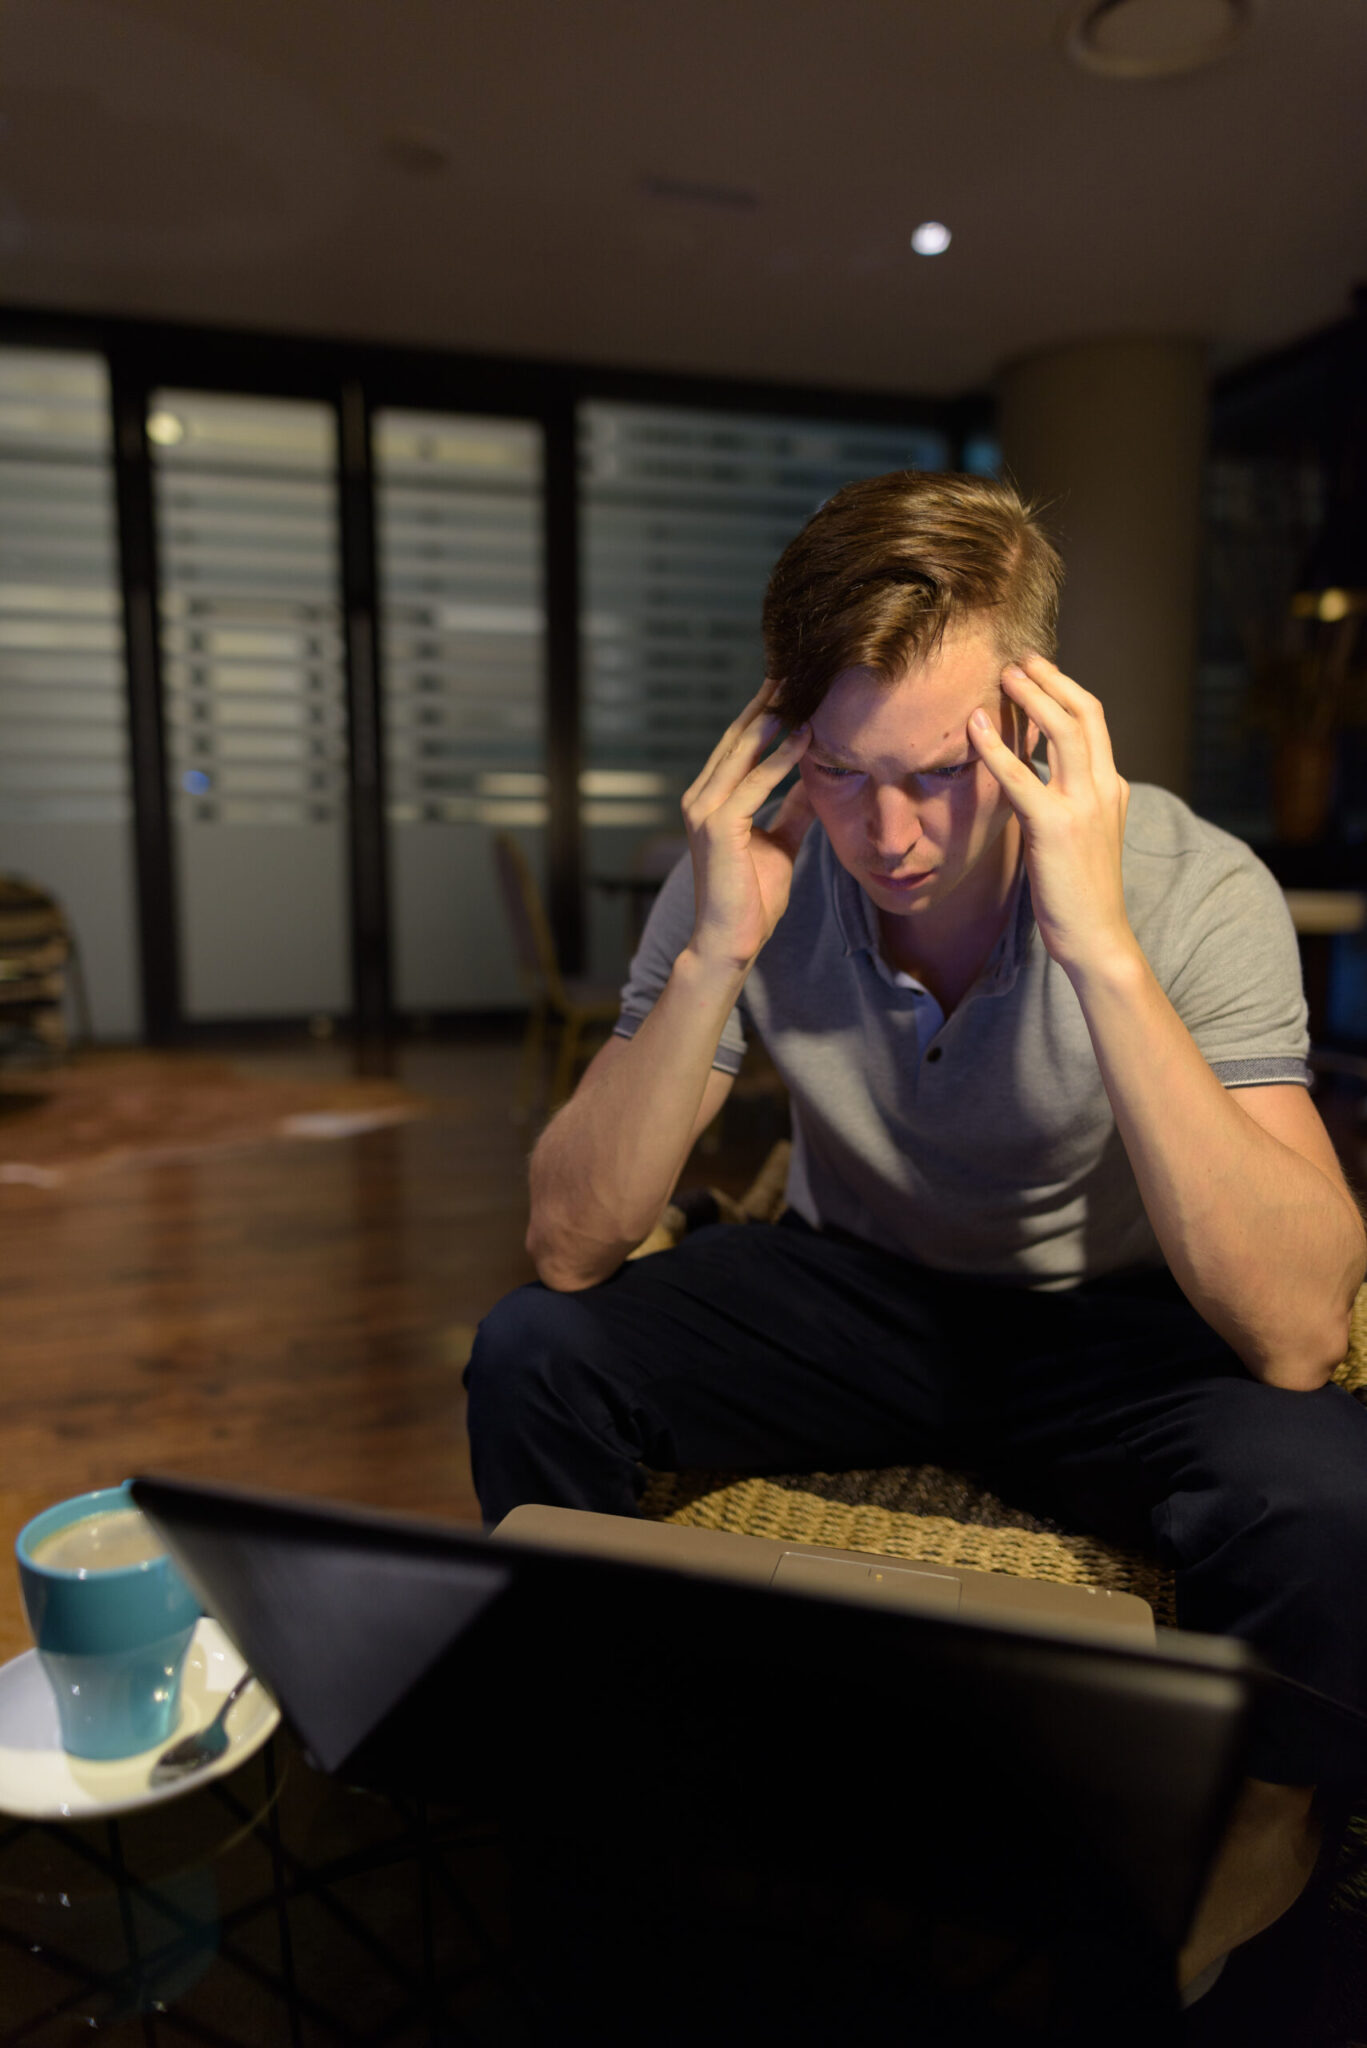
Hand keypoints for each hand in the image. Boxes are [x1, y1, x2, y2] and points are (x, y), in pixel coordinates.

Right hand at [681, 680, 814, 969]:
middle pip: (738, 738)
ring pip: (743, 753)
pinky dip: (780, 759)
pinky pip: (754, 784)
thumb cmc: (752, 898)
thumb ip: (791, 809)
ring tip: (802, 689)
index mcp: (712, 799)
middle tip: (795, 668)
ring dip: (775, 719)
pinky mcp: (717, 826)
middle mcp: (701, 797)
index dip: (764, 712)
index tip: (791, 684)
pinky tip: (805, 737)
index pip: (739, 745)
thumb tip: (815, 781)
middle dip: (767, 702)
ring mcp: (704, 810)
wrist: (731, 940)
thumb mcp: (781, 842)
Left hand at [968, 655, 1132, 979]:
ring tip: (1003, 675)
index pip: (1094, 722)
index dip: (1065, 690)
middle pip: (1084, 713)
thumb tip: (1037, 777)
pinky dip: (995, 747)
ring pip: (1063, 731)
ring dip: (1032, 697)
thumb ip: (1069, 802)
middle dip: (1051, 680)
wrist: (1097, 937)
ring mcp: (1083, 805)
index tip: (1038, 671)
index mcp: (1112, 788)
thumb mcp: (1082, 837)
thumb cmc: (1080, 893)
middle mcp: (1105, 788)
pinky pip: (1021, 776)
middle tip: (1019, 659)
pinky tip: (973, 727)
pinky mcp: (1054, 827)